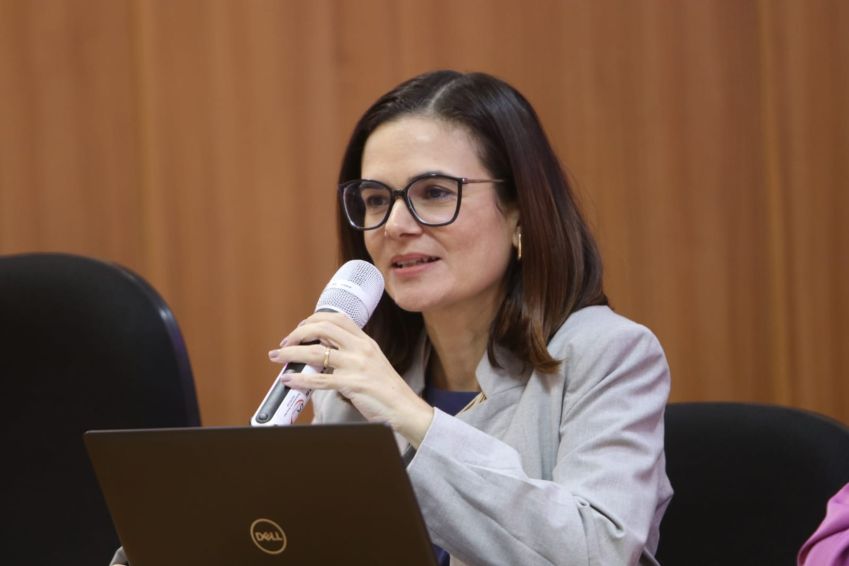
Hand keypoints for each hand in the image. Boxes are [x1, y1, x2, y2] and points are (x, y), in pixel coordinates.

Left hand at [268, 312, 433, 447]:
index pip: (337, 318)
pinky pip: (319, 380)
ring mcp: (356, 366)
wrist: (404, 408)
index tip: (301, 328)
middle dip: (298, 333)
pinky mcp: (352, 385)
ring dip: (291, 354)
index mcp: (366, 341)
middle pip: (323, 328)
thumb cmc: (387, 389)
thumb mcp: (372, 362)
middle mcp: (361, 349)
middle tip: (285, 343)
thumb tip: (322, 355)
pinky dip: (300, 380)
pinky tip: (289, 381)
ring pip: (316, 352)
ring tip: (277, 357)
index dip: (314, 319)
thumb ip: (351, 354)